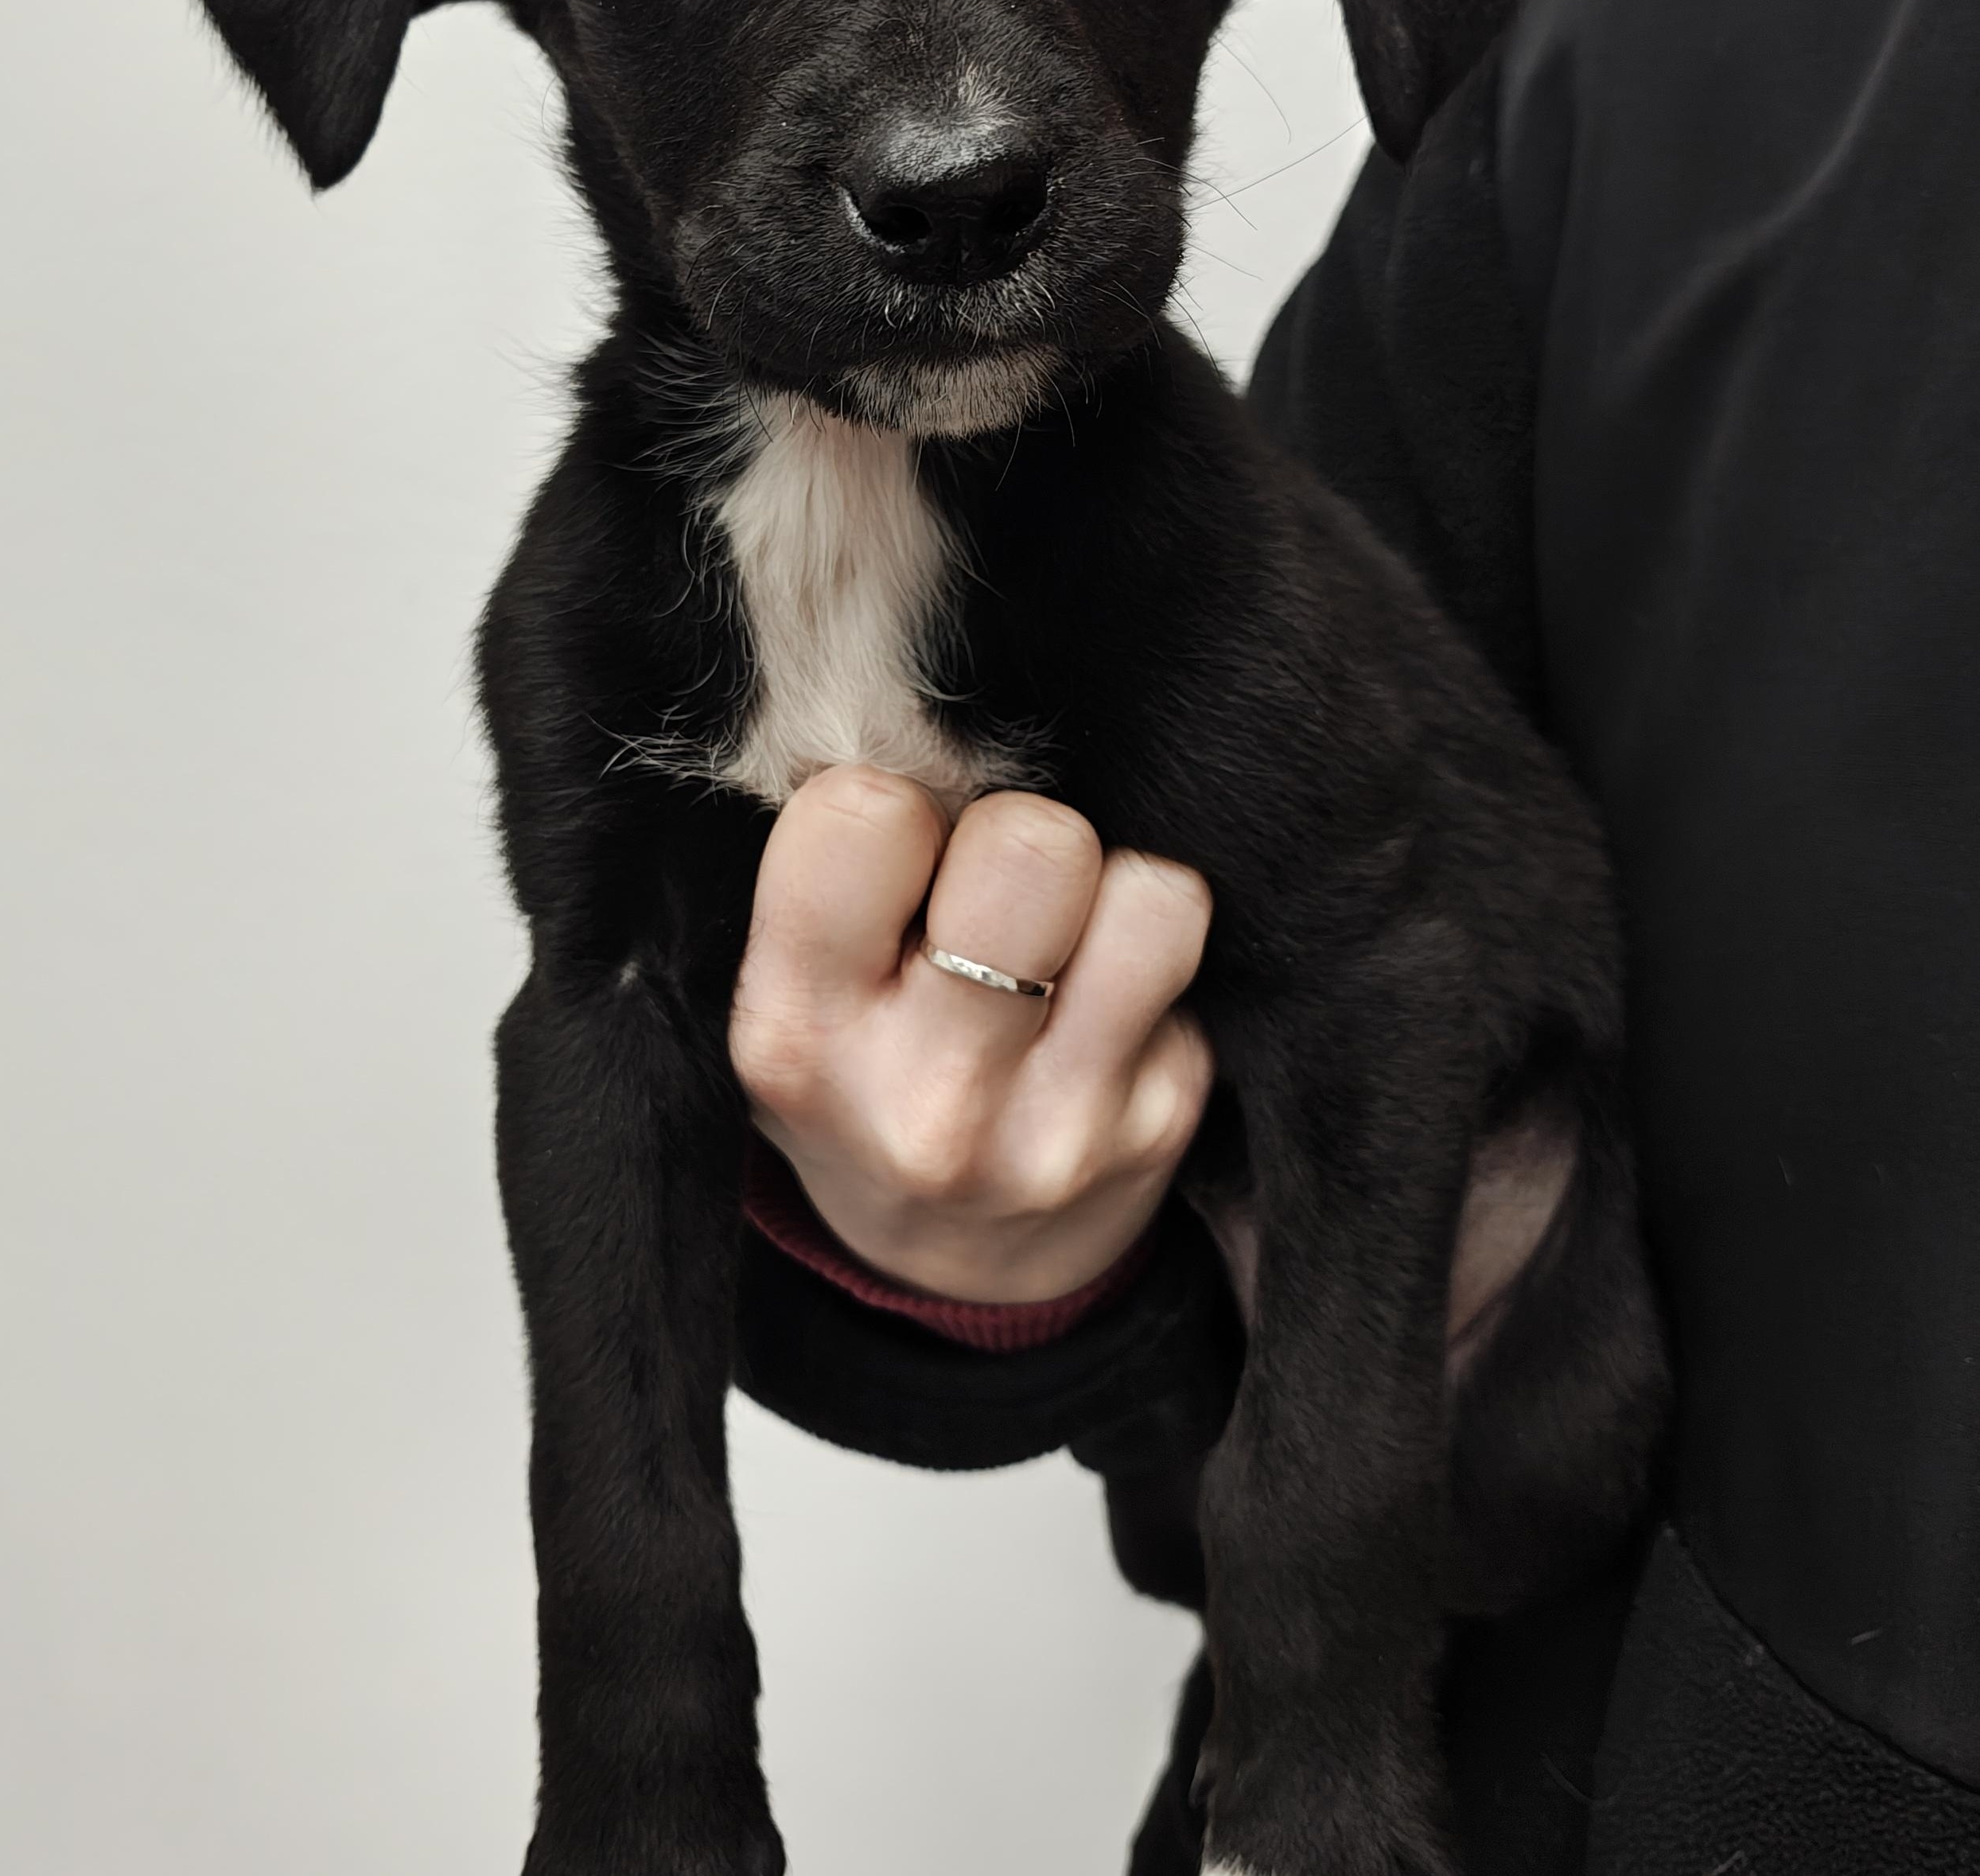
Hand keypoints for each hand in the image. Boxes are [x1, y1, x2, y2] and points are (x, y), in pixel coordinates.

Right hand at [729, 766, 1213, 1303]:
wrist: (948, 1265)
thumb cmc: (861, 1072)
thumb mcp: (792, 987)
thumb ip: (833, 865)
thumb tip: (916, 714)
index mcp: (800, 1038)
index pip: (865, 814)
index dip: (895, 800)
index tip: (898, 850)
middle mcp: (929, 1101)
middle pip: (1034, 845)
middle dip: (1020, 832)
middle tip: (995, 883)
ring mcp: (1059, 1128)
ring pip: (1149, 894)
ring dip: (1111, 885)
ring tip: (1064, 928)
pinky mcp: (1161, 1125)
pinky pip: (1188, 945)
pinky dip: (1146, 947)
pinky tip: (1101, 995)